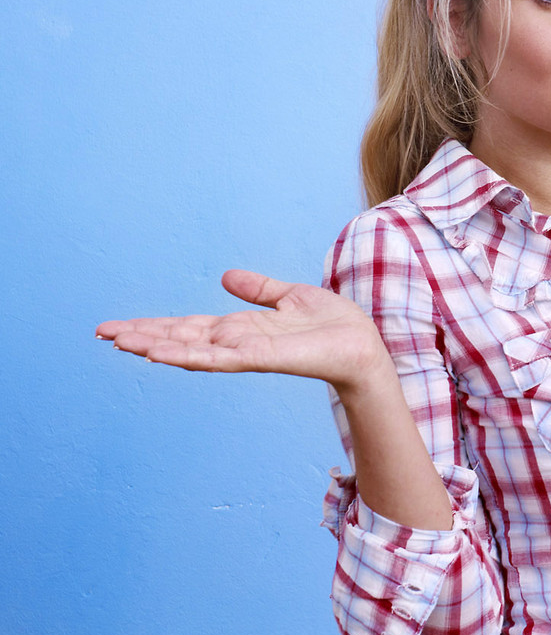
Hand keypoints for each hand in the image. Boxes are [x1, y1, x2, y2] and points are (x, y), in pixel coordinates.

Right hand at [95, 269, 393, 394]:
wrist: (363, 344)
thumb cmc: (333, 326)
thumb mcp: (290, 296)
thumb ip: (259, 289)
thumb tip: (226, 276)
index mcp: (240, 328)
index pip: (188, 327)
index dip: (154, 325)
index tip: (118, 325)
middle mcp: (237, 342)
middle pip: (181, 339)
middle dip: (143, 336)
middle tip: (102, 334)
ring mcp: (247, 353)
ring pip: (192, 350)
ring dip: (157, 346)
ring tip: (121, 342)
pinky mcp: (262, 358)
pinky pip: (220, 358)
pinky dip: (190, 356)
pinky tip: (163, 354)